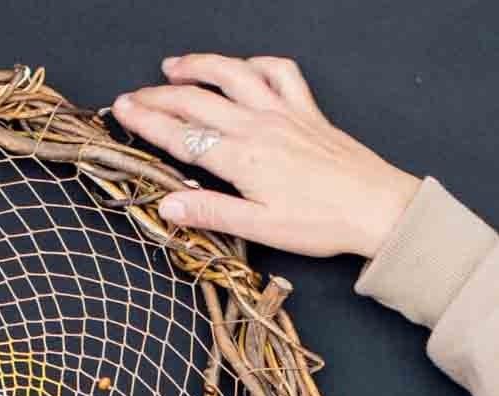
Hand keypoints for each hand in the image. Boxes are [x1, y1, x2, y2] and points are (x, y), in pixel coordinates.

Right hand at [109, 52, 420, 260]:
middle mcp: (258, 126)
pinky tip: (242, 67)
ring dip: (200, 65)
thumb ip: (212, 213)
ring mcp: (283, 112)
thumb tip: (168, 207)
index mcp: (242, 158)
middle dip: (159, 95)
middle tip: (132, 95)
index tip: (122, 111)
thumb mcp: (260, 229)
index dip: (147, 121)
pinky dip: (256, 63)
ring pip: (233, 74)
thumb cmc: (320, 224)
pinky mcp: (307, 110)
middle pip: (197, 101)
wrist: (376, 208)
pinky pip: (279, 72)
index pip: (182, 135)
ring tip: (173, 66)